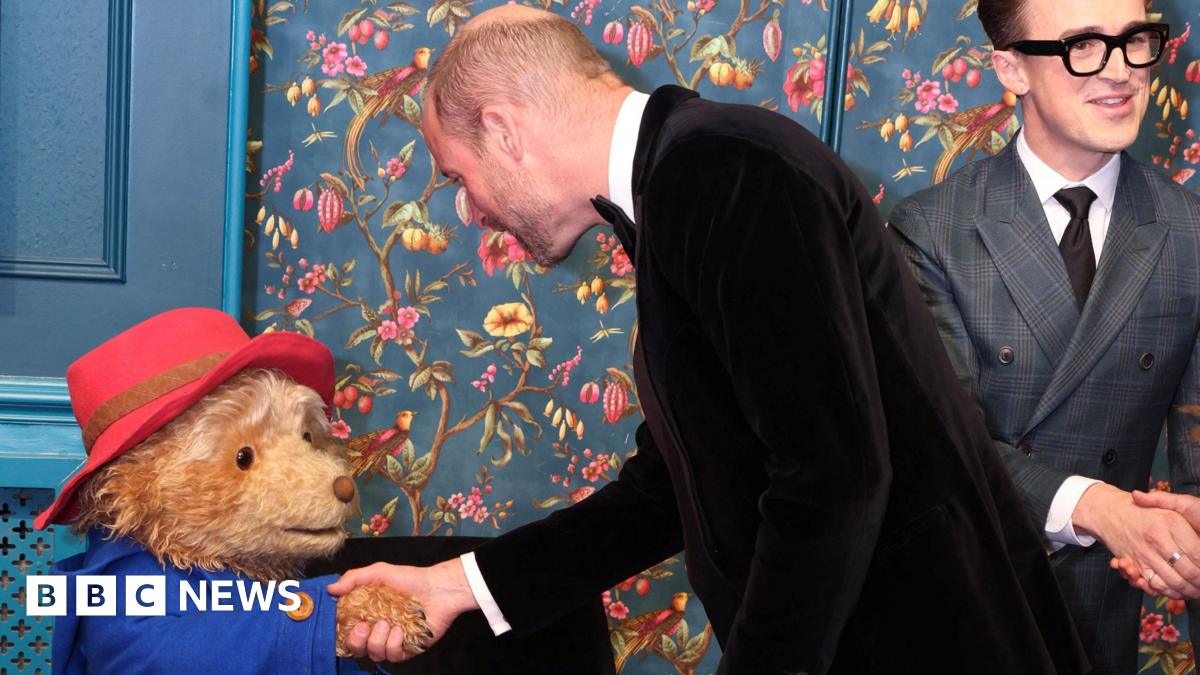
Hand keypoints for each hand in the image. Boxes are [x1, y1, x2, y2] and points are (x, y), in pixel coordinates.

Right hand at [327, 559, 478, 661]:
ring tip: (388, 622)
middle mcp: (377, 630)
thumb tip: (331, 590)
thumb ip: (353, 579)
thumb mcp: (378, 573)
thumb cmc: (409, 579)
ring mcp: (392, 641)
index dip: (342, 634)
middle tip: (366, 625)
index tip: (345, 623)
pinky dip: (394, 644)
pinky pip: (393, 656)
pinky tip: (401, 630)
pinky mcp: (407, 649)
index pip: (346, 632)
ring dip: (378, 640)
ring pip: (374, 654)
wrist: (438, 588)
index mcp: (366, 615)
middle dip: (357, 641)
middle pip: (356, 649)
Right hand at [1072, 483, 1199, 599]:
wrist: (1107, 512)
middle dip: (1199, 583)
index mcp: (1171, 522)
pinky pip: (1154, 585)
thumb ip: (1175, 503)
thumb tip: (1168, 507)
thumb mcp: (1167, 501)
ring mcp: (1145, 553)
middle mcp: (1157, 539)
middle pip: (1189, 572)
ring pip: (1173, 582)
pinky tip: (1175, 591)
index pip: (1197, 553)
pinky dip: (1167, 591)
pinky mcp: (1134, 564)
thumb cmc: (1142, 509)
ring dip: (1187, 590)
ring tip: (1194, 591)